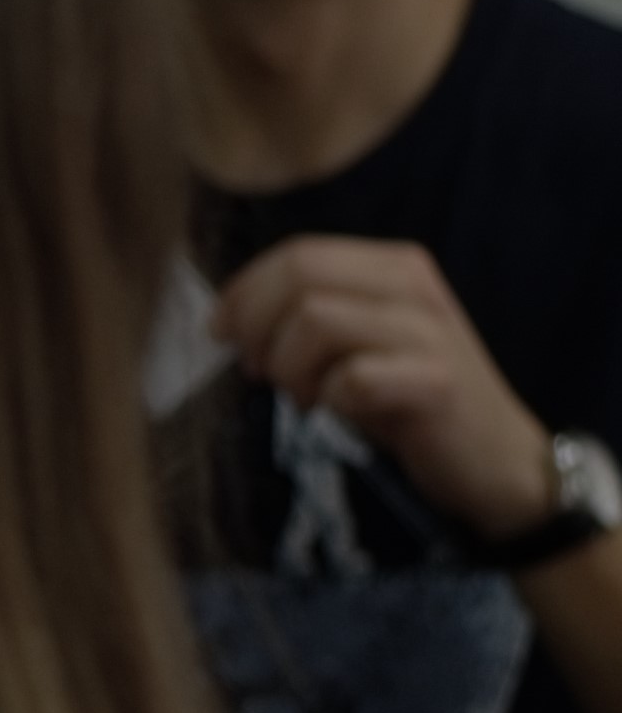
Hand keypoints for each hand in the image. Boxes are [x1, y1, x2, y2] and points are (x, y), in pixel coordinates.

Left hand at [216, 236, 559, 535]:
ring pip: (315, 320)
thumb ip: (300, 316)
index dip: (243, 293)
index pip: (297, 254)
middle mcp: (414, 285)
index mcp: (391, 266)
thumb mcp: (350, 344)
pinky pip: (350, 378)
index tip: (221, 334)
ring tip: (306, 397)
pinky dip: (330, 401)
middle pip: (300, 275)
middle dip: (257, 325)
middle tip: (258, 370)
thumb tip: (225, 317)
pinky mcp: (436, 381)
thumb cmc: (403, 399)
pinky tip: (343, 412)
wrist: (490, 458)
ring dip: (290, 368)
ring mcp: (428, 331)